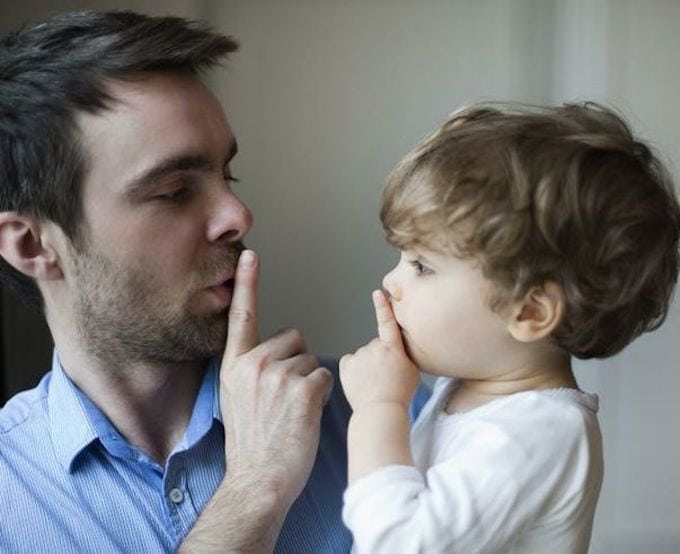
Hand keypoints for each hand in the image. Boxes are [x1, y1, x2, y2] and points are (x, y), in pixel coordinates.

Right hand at [219, 250, 332, 508]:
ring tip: (292, 413)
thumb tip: (271, 357)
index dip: (248, 283)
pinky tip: (305, 416)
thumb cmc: (253, 445)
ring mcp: (278, 376)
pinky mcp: (303, 389)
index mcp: (234, 366)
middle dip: (297, 363)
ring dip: (310, 382)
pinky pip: (326, 376)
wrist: (259, 480)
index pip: (242, 316)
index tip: (250, 253)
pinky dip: (322, 395)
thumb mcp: (236, 401)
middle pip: (294, 339)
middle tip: (284, 400)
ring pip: (312, 360)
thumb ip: (249, 372)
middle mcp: (253, 365)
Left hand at [340, 290, 420, 409]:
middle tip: (386, 376)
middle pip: (376, 346)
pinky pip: (351, 362)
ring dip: (367, 365)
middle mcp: (374, 347)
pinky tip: (361, 382)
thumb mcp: (413, 370)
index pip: (387, 322)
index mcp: (393, 347)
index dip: (383, 307)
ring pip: (364, 355)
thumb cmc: (400, 393)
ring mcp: (359, 356)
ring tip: (374, 383)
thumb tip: (399, 344)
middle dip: (380, 356)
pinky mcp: (346, 365)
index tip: (378, 292)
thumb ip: (405, 353)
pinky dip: (354, 370)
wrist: (380, 411)